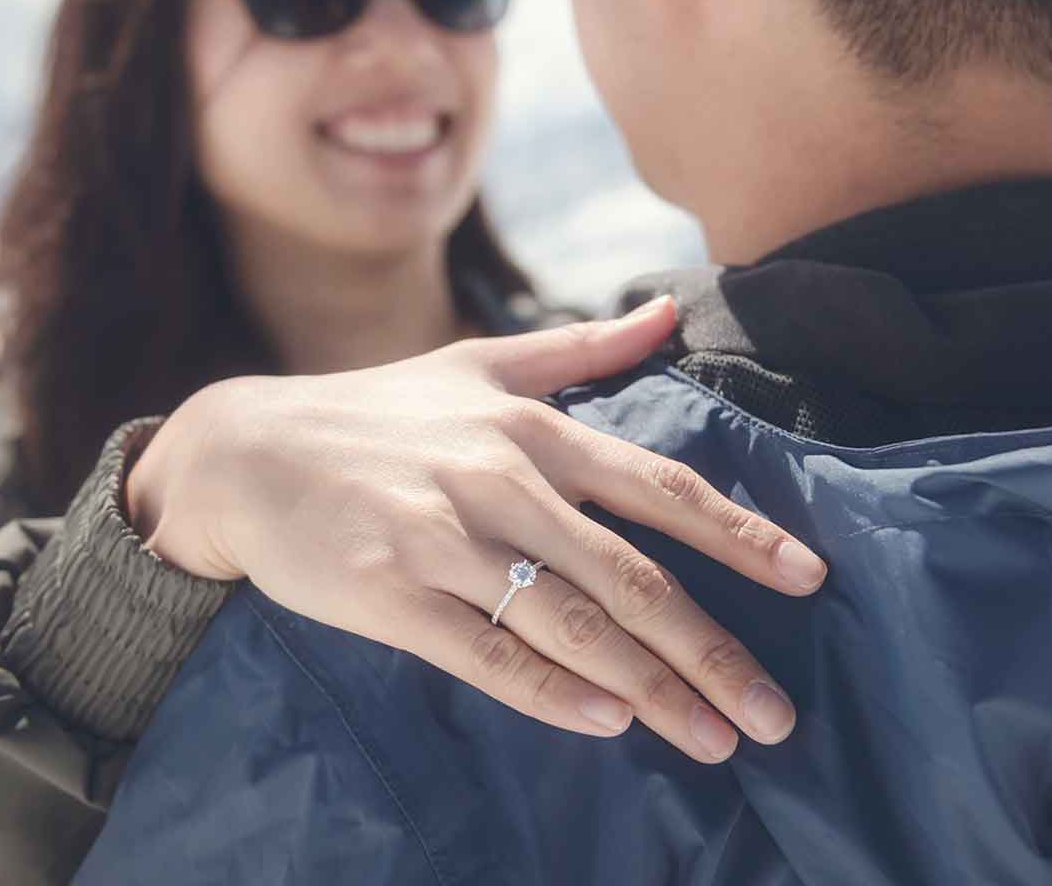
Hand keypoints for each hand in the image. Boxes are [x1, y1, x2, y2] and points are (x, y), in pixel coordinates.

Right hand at [126, 297, 826, 764]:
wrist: (241, 450)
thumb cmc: (370, 412)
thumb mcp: (474, 364)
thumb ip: (579, 350)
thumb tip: (670, 312)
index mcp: (529, 429)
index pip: (658, 488)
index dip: (740, 536)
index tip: (810, 580)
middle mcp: (497, 479)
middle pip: (630, 576)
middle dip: (712, 651)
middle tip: (775, 713)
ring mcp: (442, 537)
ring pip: (570, 624)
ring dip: (652, 690)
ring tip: (715, 738)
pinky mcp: (387, 591)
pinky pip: (485, 653)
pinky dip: (551, 692)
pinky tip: (608, 724)